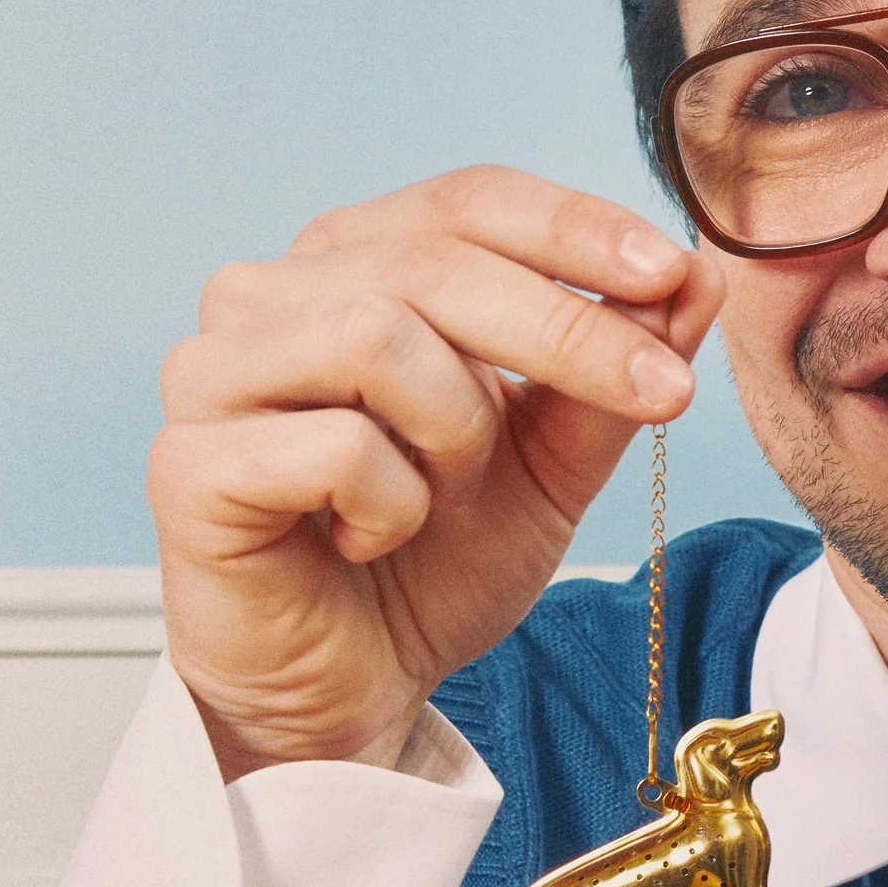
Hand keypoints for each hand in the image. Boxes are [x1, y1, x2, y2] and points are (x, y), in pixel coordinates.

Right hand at [149, 166, 722, 778]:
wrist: (356, 686)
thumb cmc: (438, 556)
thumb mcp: (555, 459)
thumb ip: (614, 370)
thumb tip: (699, 273)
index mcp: (357, 264)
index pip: (473, 200)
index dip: (578, 227)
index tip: (675, 273)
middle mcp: (270, 294)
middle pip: (438, 261)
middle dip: (571, 331)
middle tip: (665, 395)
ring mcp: (214, 372)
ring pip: (377, 335)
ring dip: (458, 430)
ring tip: (449, 494)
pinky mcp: (188, 463)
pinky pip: (332, 447)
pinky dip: (392, 502)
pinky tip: (373, 537)